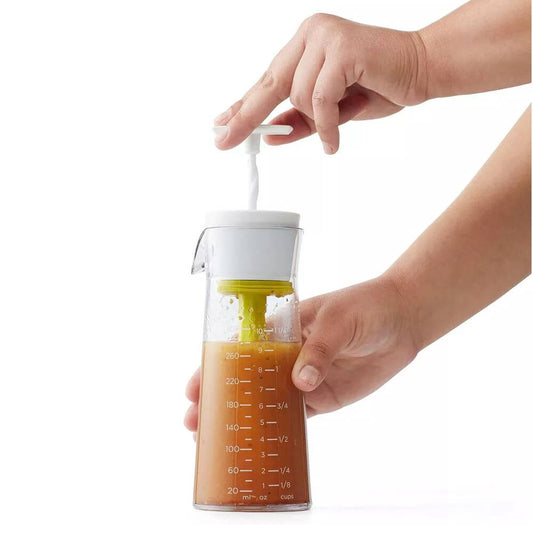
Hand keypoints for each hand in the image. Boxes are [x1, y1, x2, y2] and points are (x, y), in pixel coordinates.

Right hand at [184, 275, 417, 436]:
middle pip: (247, 380)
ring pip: (266, 403)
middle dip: (221, 400)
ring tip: (215, 439)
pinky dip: (277, 431)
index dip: (215, 367)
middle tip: (195, 421)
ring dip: (243, 419)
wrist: (403, 321)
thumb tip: (301, 383)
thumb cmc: (366, 306)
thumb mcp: (337, 319)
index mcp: (282, 329)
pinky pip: (297, 417)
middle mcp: (287, 356)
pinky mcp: (323, 397)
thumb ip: (319, 349)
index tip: (195, 386)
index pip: (240, 348)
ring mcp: (304, 379)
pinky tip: (259, 443)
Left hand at [214, 13, 426, 153]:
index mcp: (305, 46)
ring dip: (319, 120)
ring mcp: (325, 37)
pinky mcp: (342, 48)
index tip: (222, 124)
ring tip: (346, 115)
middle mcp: (311, 34)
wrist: (421, 71)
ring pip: (298, 97)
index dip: (244, 105)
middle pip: (269, 84)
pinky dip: (327, 125)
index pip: (268, 80)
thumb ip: (301, 121)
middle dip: (247, 117)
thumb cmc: (379, 87)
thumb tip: (269, 134)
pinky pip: (319, 98)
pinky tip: (334, 140)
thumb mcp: (331, 112)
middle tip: (225, 141)